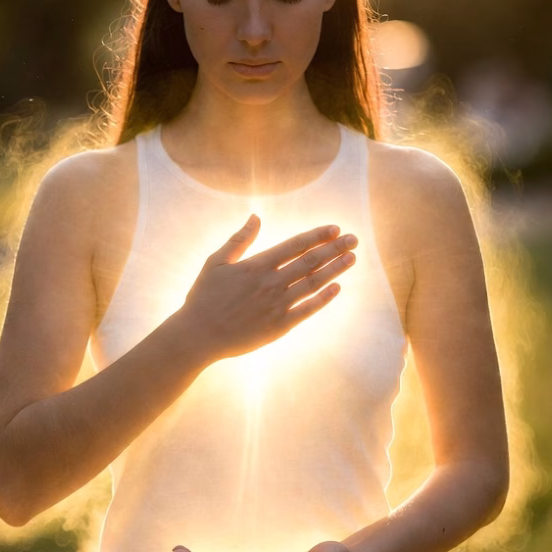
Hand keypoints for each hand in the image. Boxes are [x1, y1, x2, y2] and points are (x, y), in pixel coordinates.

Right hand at [181, 216, 356, 360]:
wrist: (198, 335)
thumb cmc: (203, 297)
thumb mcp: (216, 262)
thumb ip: (239, 239)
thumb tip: (256, 216)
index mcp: (256, 265)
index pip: (295, 245)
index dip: (317, 235)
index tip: (335, 228)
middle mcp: (271, 283)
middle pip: (310, 261)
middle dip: (334, 248)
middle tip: (353, 239)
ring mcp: (277, 305)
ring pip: (313, 283)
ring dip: (335, 269)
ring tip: (352, 258)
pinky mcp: (279, 326)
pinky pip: (307, 310)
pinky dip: (324, 298)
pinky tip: (337, 288)